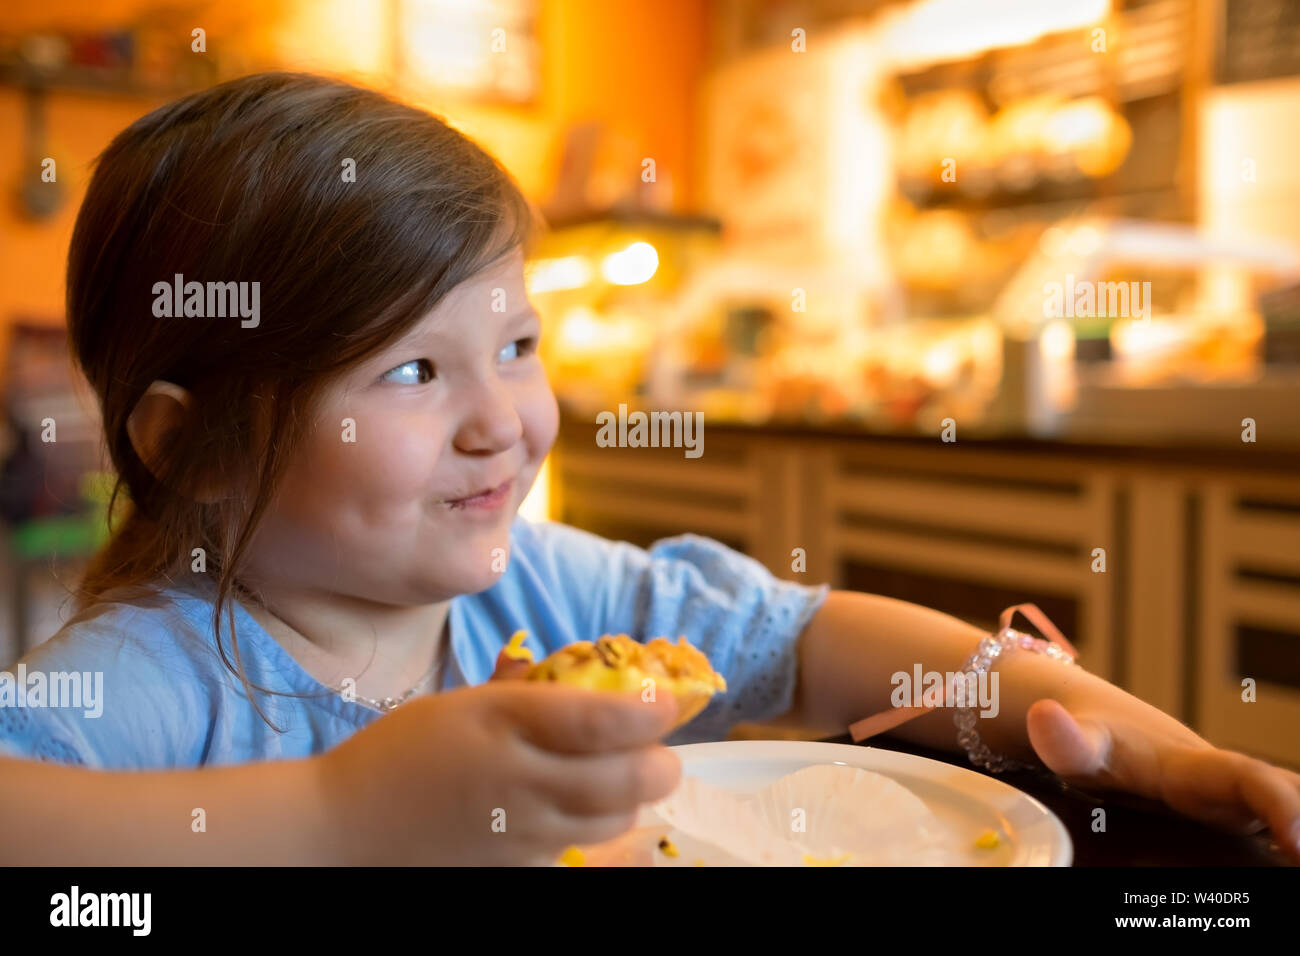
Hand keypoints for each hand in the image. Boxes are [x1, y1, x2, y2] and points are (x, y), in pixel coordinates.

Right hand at [316, 681, 680, 864]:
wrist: (344, 828)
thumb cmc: (401, 753)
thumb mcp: (460, 702)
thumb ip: (521, 687)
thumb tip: (576, 664)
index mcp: (502, 723)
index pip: (599, 718)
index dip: (648, 709)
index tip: (666, 701)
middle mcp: (518, 780)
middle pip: (624, 779)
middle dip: (660, 762)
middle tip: (660, 749)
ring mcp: (519, 832)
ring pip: (612, 820)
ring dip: (633, 797)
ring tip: (628, 777)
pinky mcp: (516, 869)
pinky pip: (579, 849)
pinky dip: (600, 831)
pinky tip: (591, 813)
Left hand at [1026, 697, 1299, 862]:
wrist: (1090, 718)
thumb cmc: (1090, 737)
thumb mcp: (1078, 744)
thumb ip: (1064, 740)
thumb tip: (1044, 716)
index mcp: (1193, 769)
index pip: (1246, 779)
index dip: (1277, 805)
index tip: (1297, 838)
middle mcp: (1221, 783)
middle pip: (1282, 790)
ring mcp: (1226, 798)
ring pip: (1278, 800)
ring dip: (1298, 822)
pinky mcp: (1222, 810)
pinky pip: (1264, 818)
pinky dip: (1284, 830)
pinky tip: (1292, 854)